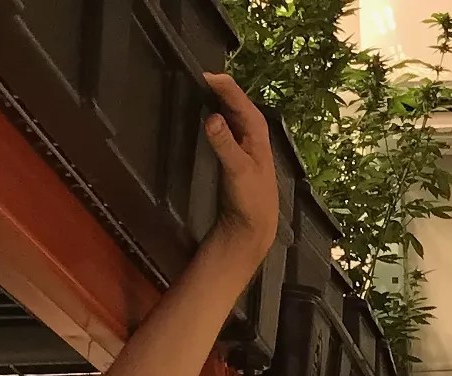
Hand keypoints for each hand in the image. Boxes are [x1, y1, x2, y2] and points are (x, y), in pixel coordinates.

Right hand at [199, 74, 283, 253]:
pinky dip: (214, 117)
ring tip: (196, 88)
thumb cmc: (251, 198)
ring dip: (215, 100)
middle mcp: (251, 131)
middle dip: (218, 88)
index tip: (204, 74)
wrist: (253, 225)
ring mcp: (243, 141)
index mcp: (256, 130)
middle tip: (195, 75)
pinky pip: (223, 125)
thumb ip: (224, 143)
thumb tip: (211, 117)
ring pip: (228, 112)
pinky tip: (203, 115)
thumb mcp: (237, 169)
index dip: (222, 85)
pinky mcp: (234, 151)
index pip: (238, 98)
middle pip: (233, 102)